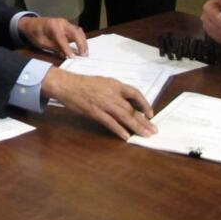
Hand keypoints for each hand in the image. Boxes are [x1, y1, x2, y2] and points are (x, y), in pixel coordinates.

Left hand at [19, 16, 86, 58]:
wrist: (31, 24)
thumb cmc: (35, 34)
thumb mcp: (41, 43)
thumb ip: (54, 48)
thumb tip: (65, 56)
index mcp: (52, 25)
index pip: (62, 38)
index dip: (68, 48)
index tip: (73, 58)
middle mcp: (61, 22)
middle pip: (75, 32)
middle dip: (81, 44)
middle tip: (84, 56)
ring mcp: (66, 23)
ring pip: (79, 31)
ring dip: (83, 42)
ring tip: (85, 53)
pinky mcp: (68, 26)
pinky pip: (77, 32)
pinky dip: (81, 39)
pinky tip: (83, 48)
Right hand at [41, 69, 155, 139]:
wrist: (66, 84)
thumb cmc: (83, 83)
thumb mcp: (103, 82)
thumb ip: (116, 91)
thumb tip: (127, 101)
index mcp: (115, 85)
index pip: (135, 94)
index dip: (145, 104)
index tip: (150, 114)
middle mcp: (112, 94)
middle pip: (132, 109)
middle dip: (144, 121)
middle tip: (153, 130)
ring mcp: (104, 104)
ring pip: (125, 117)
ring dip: (137, 127)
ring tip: (145, 135)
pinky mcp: (95, 112)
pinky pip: (110, 123)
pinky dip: (119, 130)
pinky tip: (126, 137)